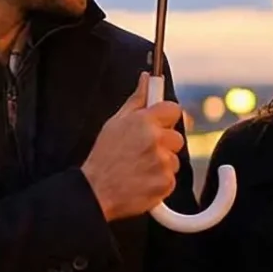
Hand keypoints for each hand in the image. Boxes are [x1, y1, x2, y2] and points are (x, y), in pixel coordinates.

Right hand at [81, 74, 183, 220]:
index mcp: (143, 121)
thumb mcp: (114, 123)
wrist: (96, 192)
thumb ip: (136, 100)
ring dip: (161, 164)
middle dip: (164, 144)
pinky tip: (143, 181)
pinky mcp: (166, 183)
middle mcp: (155, 140)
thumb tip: (146, 79)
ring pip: (174, 160)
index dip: (166, 118)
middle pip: (176, 137)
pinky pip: (171, 179)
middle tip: (143, 152)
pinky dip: (160, 182)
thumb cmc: (103, 158)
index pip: (173, 109)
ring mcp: (162, 162)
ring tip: (140, 169)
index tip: (159, 126)